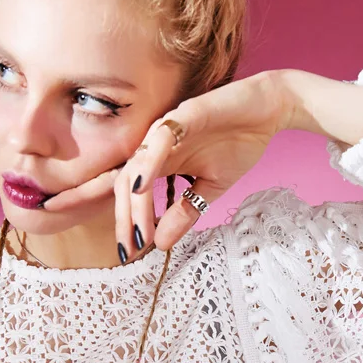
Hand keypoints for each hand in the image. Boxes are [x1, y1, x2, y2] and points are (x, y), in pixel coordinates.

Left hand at [41, 69, 293, 254]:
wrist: (268, 111)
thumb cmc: (239, 143)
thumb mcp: (211, 190)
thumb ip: (185, 213)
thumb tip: (161, 244)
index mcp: (158, 163)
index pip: (120, 188)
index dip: (97, 207)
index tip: (94, 238)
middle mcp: (154, 148)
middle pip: (120, 184)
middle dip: (117, 219)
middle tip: (122, 252)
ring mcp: (165, 131)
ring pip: (135, 170)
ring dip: (134, 206)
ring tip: (137, 236)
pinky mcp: (183, 116)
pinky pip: (158, 142)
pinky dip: (147, 165)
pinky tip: (139, 188)